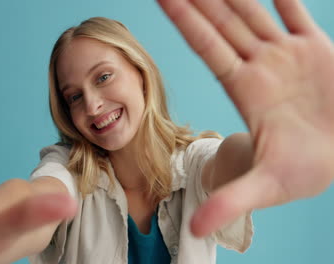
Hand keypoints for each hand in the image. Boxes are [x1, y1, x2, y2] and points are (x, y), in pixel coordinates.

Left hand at [157, 0, 333, 235]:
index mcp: (245, 88)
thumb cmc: (306, 170)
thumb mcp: (267, 184)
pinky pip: (297, 10)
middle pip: (223, 22)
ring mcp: (288, 54)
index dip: (185, 20)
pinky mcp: (318, 49)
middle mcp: (262, 66)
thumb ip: (230, 200)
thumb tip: (196, 229)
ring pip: (253, 11)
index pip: (207, 46)